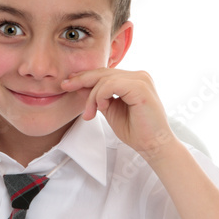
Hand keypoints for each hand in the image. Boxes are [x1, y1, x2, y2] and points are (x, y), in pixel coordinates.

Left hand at [61, 68, 177, 159]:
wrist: (153, 145)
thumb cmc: (136, 131)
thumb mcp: (111, 110)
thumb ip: (99, 97)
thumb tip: (80, 86)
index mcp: (133, 79)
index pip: (105, 73)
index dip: (85, 77)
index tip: (68, 84)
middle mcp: (139, 75)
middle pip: (103, 72)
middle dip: (82, 81)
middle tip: (66, 87)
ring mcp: (141, 79)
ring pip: (104, 79)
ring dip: (92, 96)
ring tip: (90, 114)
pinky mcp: (141, 87)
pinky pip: (111, 85)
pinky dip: (101, 96)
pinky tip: (101, 107)